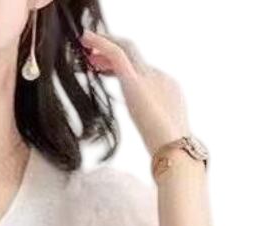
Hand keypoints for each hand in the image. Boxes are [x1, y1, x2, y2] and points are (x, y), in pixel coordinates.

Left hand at [80, 28, 190, 154]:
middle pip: (132, 57)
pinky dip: (102, 43)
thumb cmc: (167, 151)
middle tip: (90, 55)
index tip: (100, 68)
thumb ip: (151, 123)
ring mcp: (150, 77)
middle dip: (110, 53)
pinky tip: (88, 39)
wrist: (175, 150)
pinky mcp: (136, 81)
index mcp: (166, 89)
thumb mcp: (159, 132)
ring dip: (105, 45)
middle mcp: (159, 77)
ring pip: (125, 50)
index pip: (139, 70)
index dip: (116, 67)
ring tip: (85, 44)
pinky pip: (117, 54)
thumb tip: (146, 127)